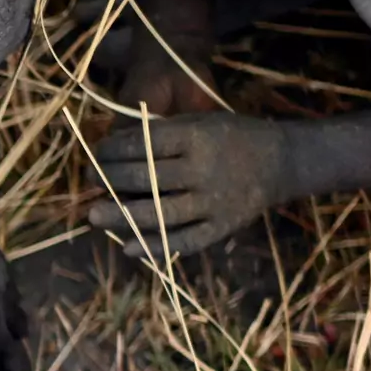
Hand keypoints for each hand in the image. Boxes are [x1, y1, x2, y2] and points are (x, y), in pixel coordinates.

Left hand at [88, 113, 287, 258]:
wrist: (282, 161)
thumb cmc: (230, 138)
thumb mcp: (201, 122)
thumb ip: (162, 133)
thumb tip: (111, 147)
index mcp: (199, 137)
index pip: (146, 143)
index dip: (114, 149)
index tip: (96, 153)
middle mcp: (206, 169)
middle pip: (147, 178)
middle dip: (111, 179)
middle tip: (88, 179)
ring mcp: (215, 200)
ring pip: (160, 214)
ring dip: (123, 217)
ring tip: (94, 216)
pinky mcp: (223, 225)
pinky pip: (186, 241)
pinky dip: (156, 247)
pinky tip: (129, 248)